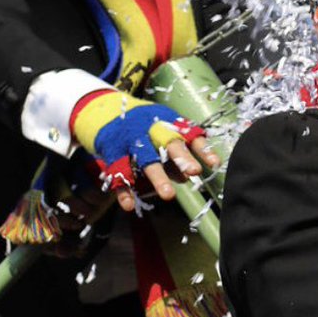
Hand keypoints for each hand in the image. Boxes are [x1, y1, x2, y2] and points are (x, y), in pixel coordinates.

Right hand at [71, 91, 216, 211]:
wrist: (102, 111)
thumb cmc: (142, 127)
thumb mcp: (161, 132)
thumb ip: (175, 153)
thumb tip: (189, 176)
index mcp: (165, 121)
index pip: (188, 134)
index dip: (202, 149)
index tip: (215, 163)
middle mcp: (149, 129)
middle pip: (168, 143)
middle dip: (181, 157)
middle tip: (194, 172)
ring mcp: (130, 141)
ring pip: (145, 159)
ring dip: (158, 176)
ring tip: (169, 195)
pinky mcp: (112, 153)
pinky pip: (118, 173)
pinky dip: (123, 190)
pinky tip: (129, 205)